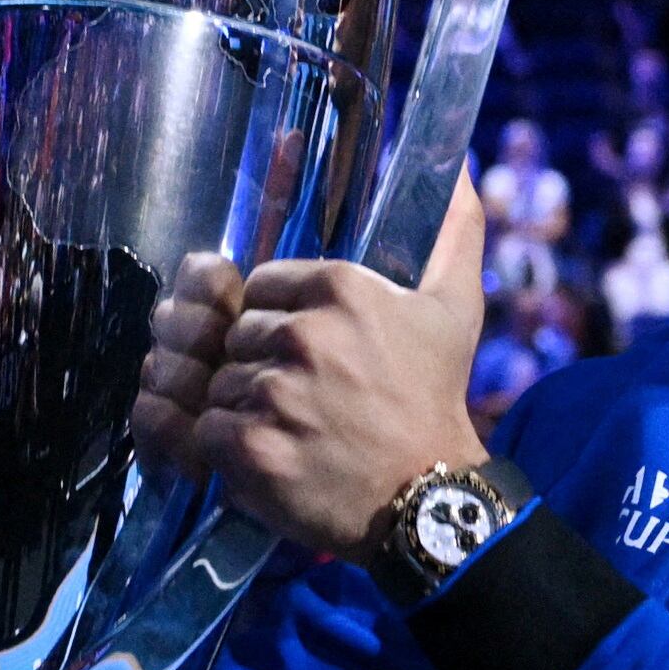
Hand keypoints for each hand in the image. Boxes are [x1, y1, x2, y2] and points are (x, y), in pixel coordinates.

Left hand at [131, 170, 492, 560]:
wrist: (431, 500)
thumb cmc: (436, 400)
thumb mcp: (455, 307)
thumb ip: (453, 232)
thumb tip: (463, 169)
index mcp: (342, 288)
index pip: (261, 287)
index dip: (278, 324)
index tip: (308, 356)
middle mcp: (305, 334)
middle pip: (237, 337)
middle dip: (260, 367)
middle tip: (304, 400)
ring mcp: (276, 392)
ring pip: (218, 385)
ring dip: (244, 410)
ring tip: (292, 431)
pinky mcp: (252, 448)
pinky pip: (205, 432)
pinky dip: (228, 450)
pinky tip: (271, 455)